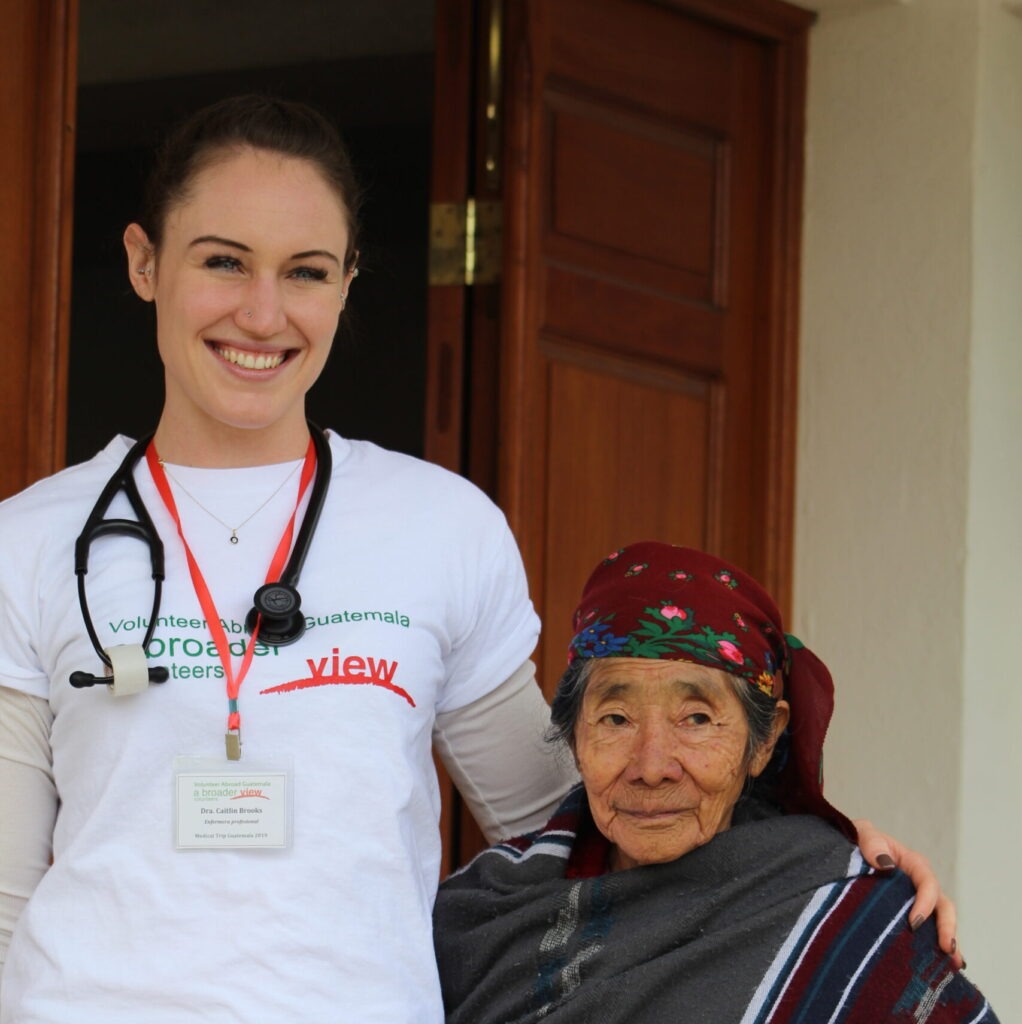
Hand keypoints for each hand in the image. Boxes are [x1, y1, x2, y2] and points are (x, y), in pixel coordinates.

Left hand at [852, 818, 962, 967]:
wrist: (842, 850)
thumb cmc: (854, 839)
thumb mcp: (861, 834)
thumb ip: (871, 843)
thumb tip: (887, 865)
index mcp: (911, 863)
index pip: (927, 882)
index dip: (925, 902)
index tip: (914, 923)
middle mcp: (918, 883)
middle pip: (942, 904)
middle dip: (947, 927)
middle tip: (945, 948)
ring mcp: (915, 901)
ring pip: (940, 920)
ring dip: (948, 939)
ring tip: (952, 962)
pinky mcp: (907, 914)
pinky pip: (928, 930)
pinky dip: (937, 946)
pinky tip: (944, 966)